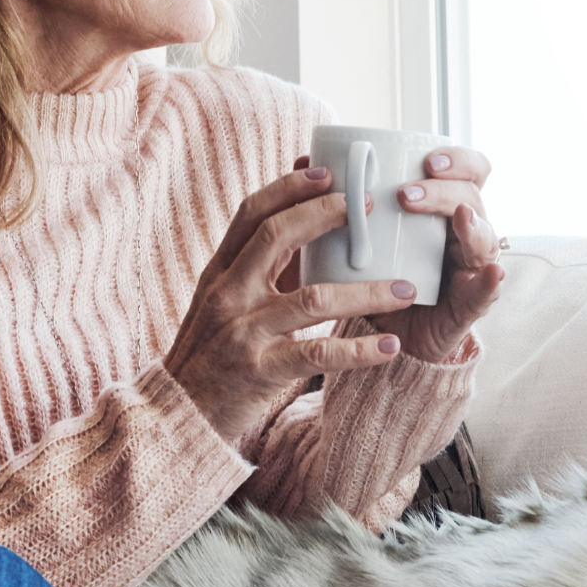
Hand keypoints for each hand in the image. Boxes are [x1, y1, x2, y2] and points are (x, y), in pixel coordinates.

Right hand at [167, 166, 423, 442]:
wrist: (179, 416)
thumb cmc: (213, 353)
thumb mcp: (227, 302)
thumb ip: (261, 266)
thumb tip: (305, 219)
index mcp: (220, 271)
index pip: (251, 214)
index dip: (289, 188)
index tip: (327, 170)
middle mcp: (228, 294)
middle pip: (275, 237)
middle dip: (326, 215)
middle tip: (371, 206)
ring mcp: (242, 332)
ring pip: (312, 299)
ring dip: (366, 292)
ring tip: (407, 288)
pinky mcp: (260, 371)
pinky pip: (317, 354)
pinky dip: (359, 350)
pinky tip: (390, 346)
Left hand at [290, 146, 505, 364]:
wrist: (386, 339)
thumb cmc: (375, 282)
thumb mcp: (359, 239)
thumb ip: (339, 203)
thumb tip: (304, 162)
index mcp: (442, 210)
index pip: (466, 170)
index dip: (456, 159)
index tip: (426, 159)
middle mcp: (464, 233)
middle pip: (472, 196)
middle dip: (445, 190)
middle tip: (408, 194)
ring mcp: (471, 268)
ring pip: (484, 236)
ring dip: (471, 224)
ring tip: (458, 218)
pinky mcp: (470, 305)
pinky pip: (487, 292)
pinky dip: (492, 281)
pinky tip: (493, 272)